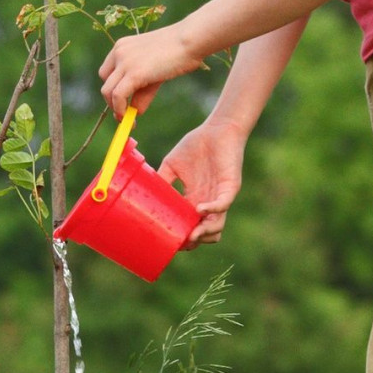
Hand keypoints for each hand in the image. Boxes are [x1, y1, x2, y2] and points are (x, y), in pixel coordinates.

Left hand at [98, 23, 203, 116]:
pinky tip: (130, 118)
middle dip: (112, 100)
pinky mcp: (134, 73)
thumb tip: (135, 112)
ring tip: (127, 119)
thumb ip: (143, 91)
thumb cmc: (180, 52)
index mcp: (122, 46)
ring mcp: (124, 62)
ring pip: (108, 92)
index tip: (122, 102)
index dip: (113, 89)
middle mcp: (119, 52)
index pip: (107, 72)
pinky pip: (118, 96)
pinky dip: (120, 110)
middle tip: (124, 114)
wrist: (191, 40)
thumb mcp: (155, 71)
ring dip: (116, 109)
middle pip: (105, 82)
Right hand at [158, 119, 248, 245]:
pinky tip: (199, 209)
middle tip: (180, 243)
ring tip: (191, 235)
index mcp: (194, 200)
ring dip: (204, 234)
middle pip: (204, 233)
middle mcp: (207, 203)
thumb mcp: (172, 165)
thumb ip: (162, 179)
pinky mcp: (229, 187)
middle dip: (193, 242)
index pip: (189, 226)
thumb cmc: (196, 146)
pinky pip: (223, 205)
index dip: (181, 238)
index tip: (168, 242)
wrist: (217, 129)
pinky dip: (211, 210)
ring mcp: (219, 197)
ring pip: (216, 226)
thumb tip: (143, 192)